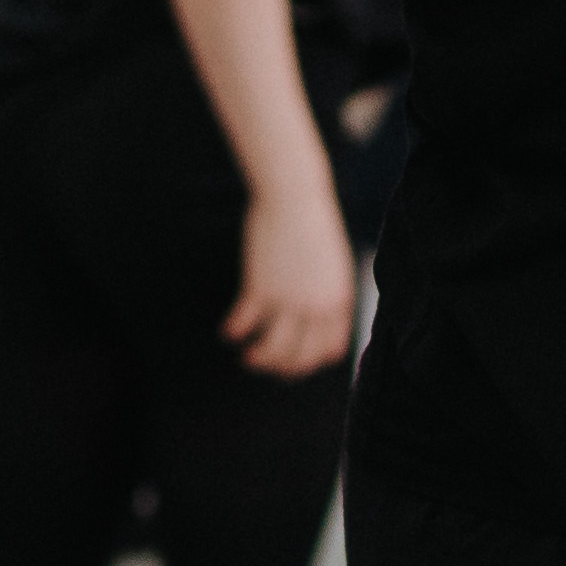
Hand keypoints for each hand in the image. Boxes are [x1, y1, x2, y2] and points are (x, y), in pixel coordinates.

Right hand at [226, 181, 360, 376]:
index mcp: (338, 299)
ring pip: (273, 349)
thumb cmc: (312, 223)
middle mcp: (316, 306)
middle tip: (267, 365)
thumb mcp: (331, 262)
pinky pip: (244, 322)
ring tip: (248, 357)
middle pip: (300, 356)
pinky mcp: (260, 288)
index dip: (311, 361)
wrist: (295, 196)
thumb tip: (314, 314)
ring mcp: (288, 299)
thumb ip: (326, 291)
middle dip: (282, 369)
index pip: (330, 349)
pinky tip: (227, 331)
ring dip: (258, 359)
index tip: (294, 362)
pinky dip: (234, 331)